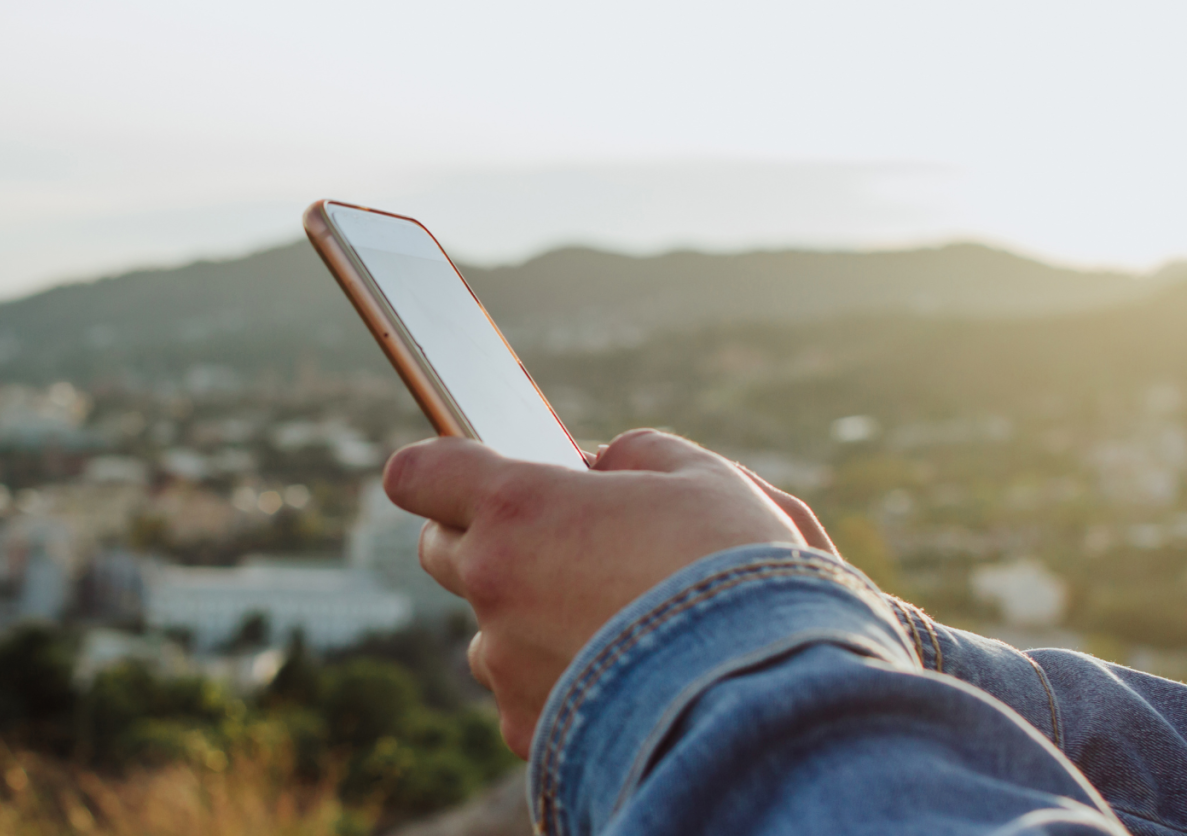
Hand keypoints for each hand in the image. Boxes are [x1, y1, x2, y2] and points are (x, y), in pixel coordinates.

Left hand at [383, 428, 820, 757]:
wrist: (766, 697)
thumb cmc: (738, 573)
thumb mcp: (704, 479)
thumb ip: (636, 457)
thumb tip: (604, 466)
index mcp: (520, 507)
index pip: (420, 472)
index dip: (437, 467)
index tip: (463, 468)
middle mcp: (494, 585)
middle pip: (442, 549)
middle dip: (486, 537)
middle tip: (557, 538)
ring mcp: (506, 664)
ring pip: (490, 631)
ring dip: (527, 618)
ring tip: (613, 621)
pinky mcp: (530, 730)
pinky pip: (524, 696)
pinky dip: (561, 684)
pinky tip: (625, 678)